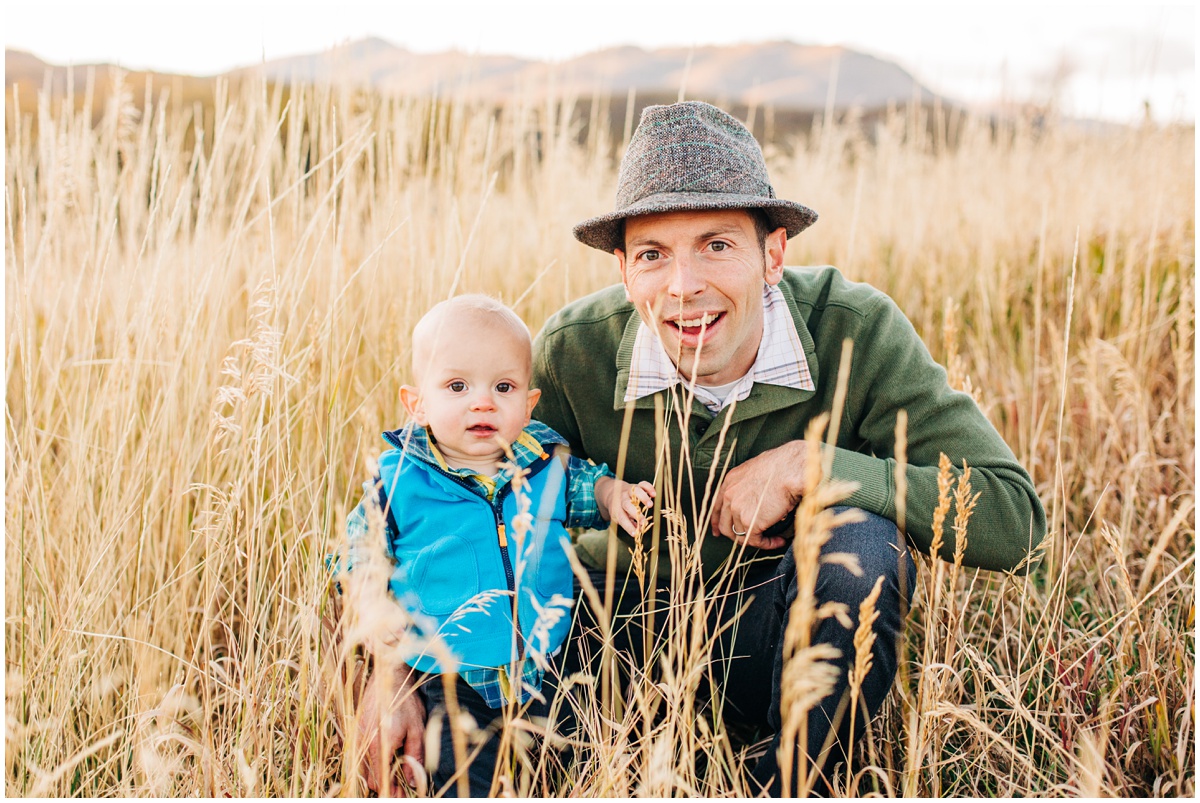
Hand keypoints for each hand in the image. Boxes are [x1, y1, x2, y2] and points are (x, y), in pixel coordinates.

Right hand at [358, 663, 425, 794]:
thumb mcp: (417, 728)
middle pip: (371, 778)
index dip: (391, 791)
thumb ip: (414, 756)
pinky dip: (371, 763)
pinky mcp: (356, 731)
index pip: (381, 780)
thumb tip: (411, 780)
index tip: (401, 796)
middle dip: (385, 786)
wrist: (387, 676)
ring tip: (394, 778)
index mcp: (380, 745)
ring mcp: (358, 737)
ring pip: (364, 769)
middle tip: (400, 790)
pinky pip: (360, 756)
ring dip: (377, 776)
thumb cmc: (405, 700)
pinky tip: (384, 761)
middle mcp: (364, 743)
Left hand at [596, 476, 656, 535]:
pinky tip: (654, 494)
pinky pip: (642, 485)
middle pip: (627, 505)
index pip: (622, 519)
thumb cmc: (618, 508)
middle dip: (636, 514)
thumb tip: (637, 532)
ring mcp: (629, 491)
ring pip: (635, 492)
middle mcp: (622, 499)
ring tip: (650, 505)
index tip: (634, 533)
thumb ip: (628, 524)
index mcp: (617, 509)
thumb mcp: (618, 517)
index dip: (628, 527)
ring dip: (643, 498)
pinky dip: (648, 488)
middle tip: (644, 522)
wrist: (611, 492)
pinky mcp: (635, 486)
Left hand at [711, 442, 805, 549]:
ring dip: (756, 540)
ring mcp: (737, 510)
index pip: (717, 506)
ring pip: (740, 535)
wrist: (790, 470)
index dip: (717, 521)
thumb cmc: (783, 466)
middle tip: (746, 541)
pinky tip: (778, 541)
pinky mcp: (749, 522)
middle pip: (724, 525)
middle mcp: (730, 495)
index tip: (717, 531)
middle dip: (734, 536)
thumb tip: (757, 497)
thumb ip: (750, 485)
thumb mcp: (757, 470)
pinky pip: (755, 541)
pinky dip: (767, 544)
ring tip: (772, 539)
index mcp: (730, 481)